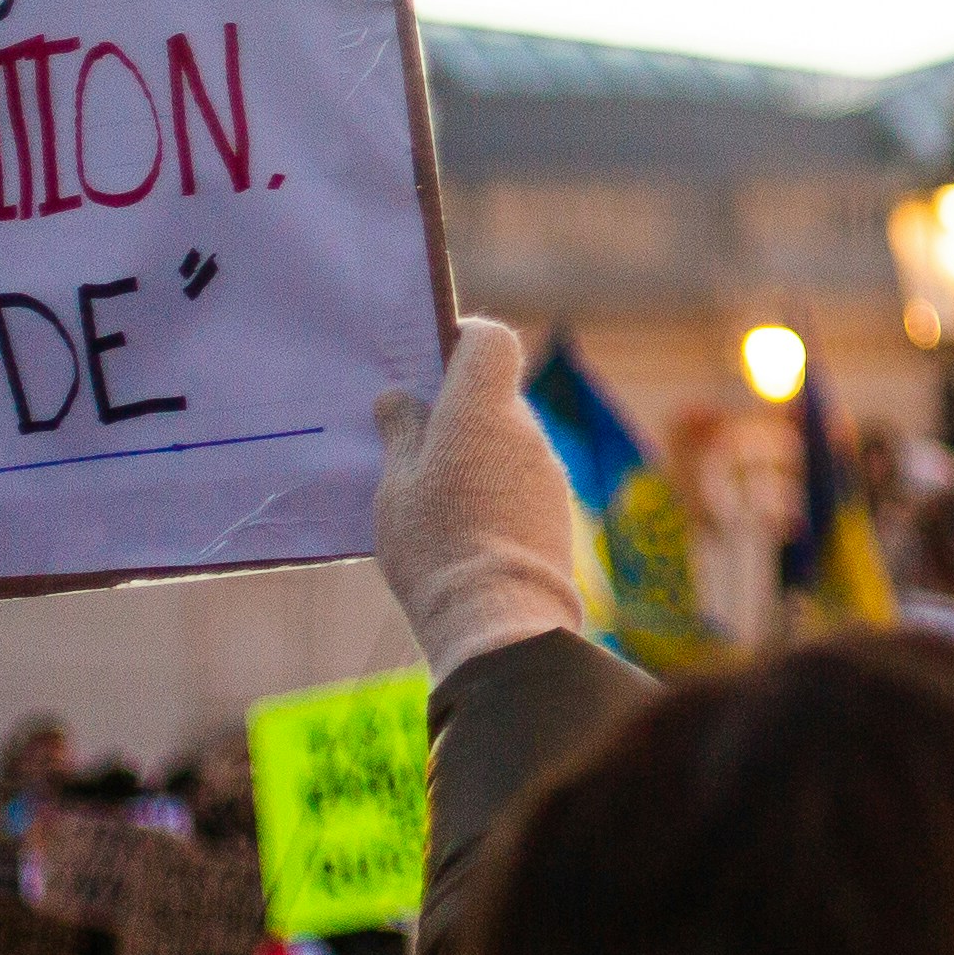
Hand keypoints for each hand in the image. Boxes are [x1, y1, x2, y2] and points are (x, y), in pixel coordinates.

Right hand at [373, 318, 585, 668]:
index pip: (492, 341)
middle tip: (412, 439)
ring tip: (431, 493)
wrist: (498, 614)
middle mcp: (525, 430)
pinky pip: (520, 478)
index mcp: (483, 409)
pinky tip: (462, 523)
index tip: (432, 360)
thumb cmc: (434, 542)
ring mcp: (547, 470)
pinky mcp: (557, 508)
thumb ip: (402, 433)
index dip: (463, 340)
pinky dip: (494, 486)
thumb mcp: (397, 485)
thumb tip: (401, 398)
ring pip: (506, 441)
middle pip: (494, 396)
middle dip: (457, 410)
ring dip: (474, 453)